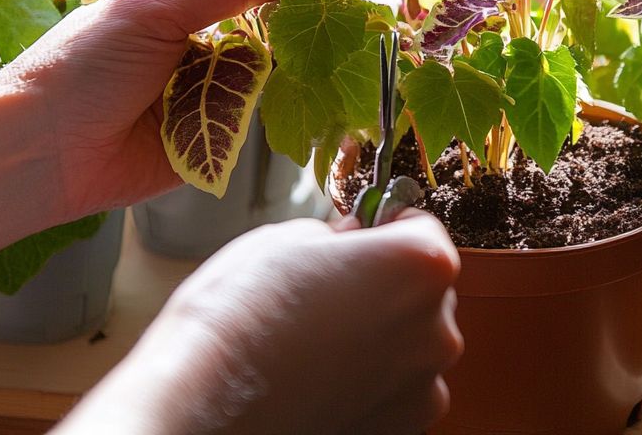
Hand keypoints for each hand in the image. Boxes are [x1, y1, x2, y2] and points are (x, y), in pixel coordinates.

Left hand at [0, 0, 306, 221]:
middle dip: (288, 23)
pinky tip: (302, 93)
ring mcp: (201, 99)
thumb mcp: (154, 12)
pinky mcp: (208, 145)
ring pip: (260, 77)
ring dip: (282, 68)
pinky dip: (267, 112)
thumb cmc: (85, 65)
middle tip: (336, 9)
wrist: (43, 151)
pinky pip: (250, 124)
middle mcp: (191, 52)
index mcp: (172, 11)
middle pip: (258, 32)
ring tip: (321, 50)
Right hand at [58, 212, 462, 434]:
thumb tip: (355, 241)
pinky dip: (370, 380)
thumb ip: (341, 235)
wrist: (203, 409)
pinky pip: (397, 386)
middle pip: (423, 288)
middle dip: (385, 282)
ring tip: (315, 339)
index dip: (382, 226)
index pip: (421, 226)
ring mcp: (423, 384)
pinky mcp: (403, 428)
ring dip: (379, 334)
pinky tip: (319, 376)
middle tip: (326, 290)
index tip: (355, 235)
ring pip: (410, 341)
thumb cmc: (241, 316)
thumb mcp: (287, 238)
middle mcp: (438, 327)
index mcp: (421, 264)